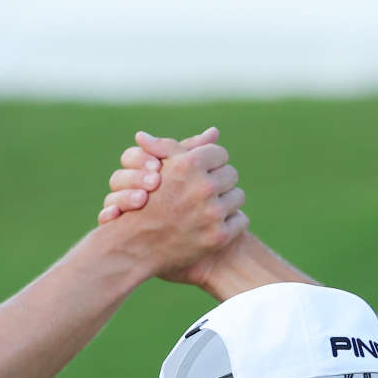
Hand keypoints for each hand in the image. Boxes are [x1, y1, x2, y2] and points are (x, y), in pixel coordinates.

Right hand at [104, 138, 247, 279]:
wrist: (135, 245)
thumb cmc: (147, 201)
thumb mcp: (161, 168)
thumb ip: (185, 147)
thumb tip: (214, 131)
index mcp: (189, 164)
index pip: (220, 153)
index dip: (210, 163)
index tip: (200, 174)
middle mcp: (202, 187)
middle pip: (232, 174)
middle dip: (219, 182)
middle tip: (203, 193)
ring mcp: (212, 213)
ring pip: (238, 196)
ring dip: (226, 202)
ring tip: (207, 208)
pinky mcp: (219, 236)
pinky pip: (241, 220)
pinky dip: (229, 223)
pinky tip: (212, 225)